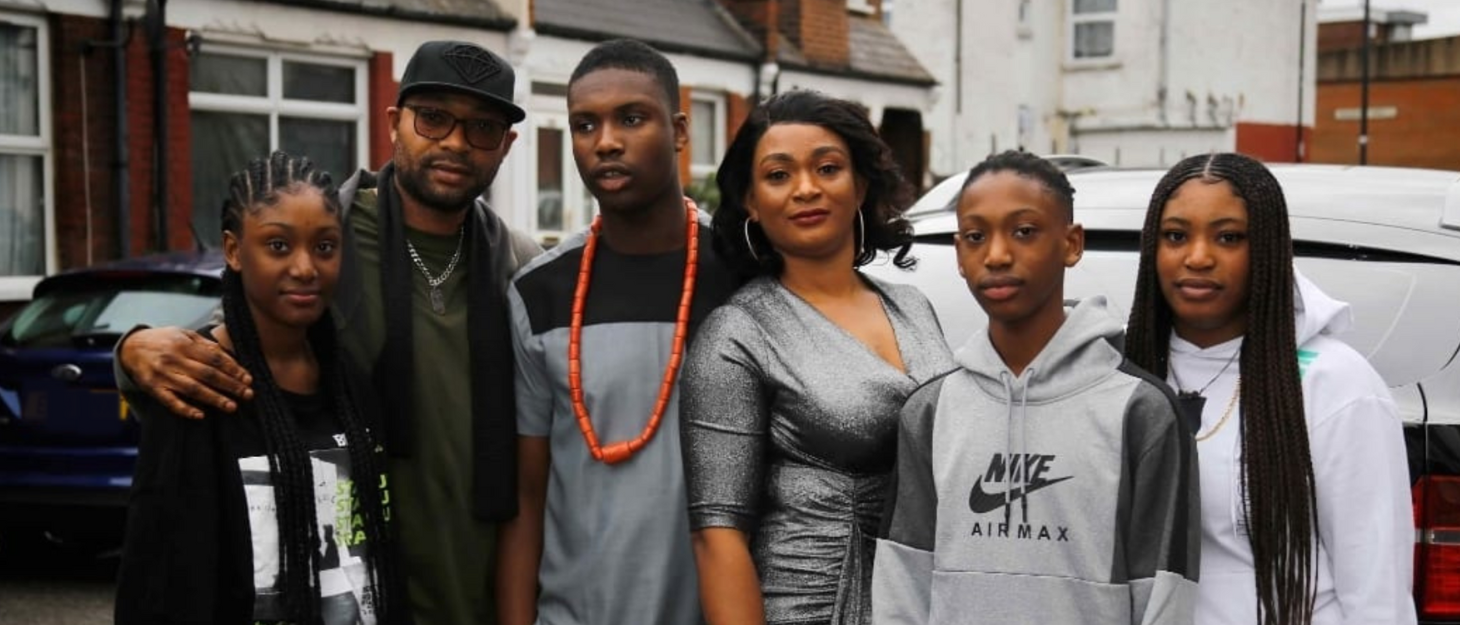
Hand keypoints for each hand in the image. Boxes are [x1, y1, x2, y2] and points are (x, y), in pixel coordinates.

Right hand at [119, 327, 252, 418]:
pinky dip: (185, 409)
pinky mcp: (153, 388)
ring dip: (214, 399)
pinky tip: (200, 415)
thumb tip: (228, 355)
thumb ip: (205, 345)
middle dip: (230, 385)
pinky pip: (170, 401)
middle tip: (248, 394)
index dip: (233, 369)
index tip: (248, 379)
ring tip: (232, 406)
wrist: (130, 347)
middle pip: (207, 374)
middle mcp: (174, 360)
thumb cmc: (163, 340)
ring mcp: (163, 375)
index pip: (214, 358)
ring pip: (192, 389)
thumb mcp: (183, 334)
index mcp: (184, 345)